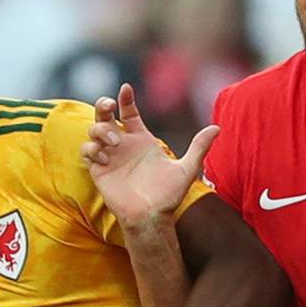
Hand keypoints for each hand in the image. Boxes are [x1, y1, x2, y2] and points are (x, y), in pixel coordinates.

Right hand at [82, 84, 218, 229]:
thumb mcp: (186, 169)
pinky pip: (87, 151)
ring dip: (101, 129)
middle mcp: (123, 144)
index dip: (125, 98)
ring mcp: (109, 156)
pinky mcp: (98, 170)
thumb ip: (199, 147)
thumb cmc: (168, 196)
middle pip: (105, 114)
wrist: (151, 218)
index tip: (126, 88)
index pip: (129, 111)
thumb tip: (218, 127)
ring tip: (115, 141)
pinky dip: (92, 149)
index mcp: (141, 139)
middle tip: (109, 105)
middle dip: (103, 105)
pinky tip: (106, 157)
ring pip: (94, 129)